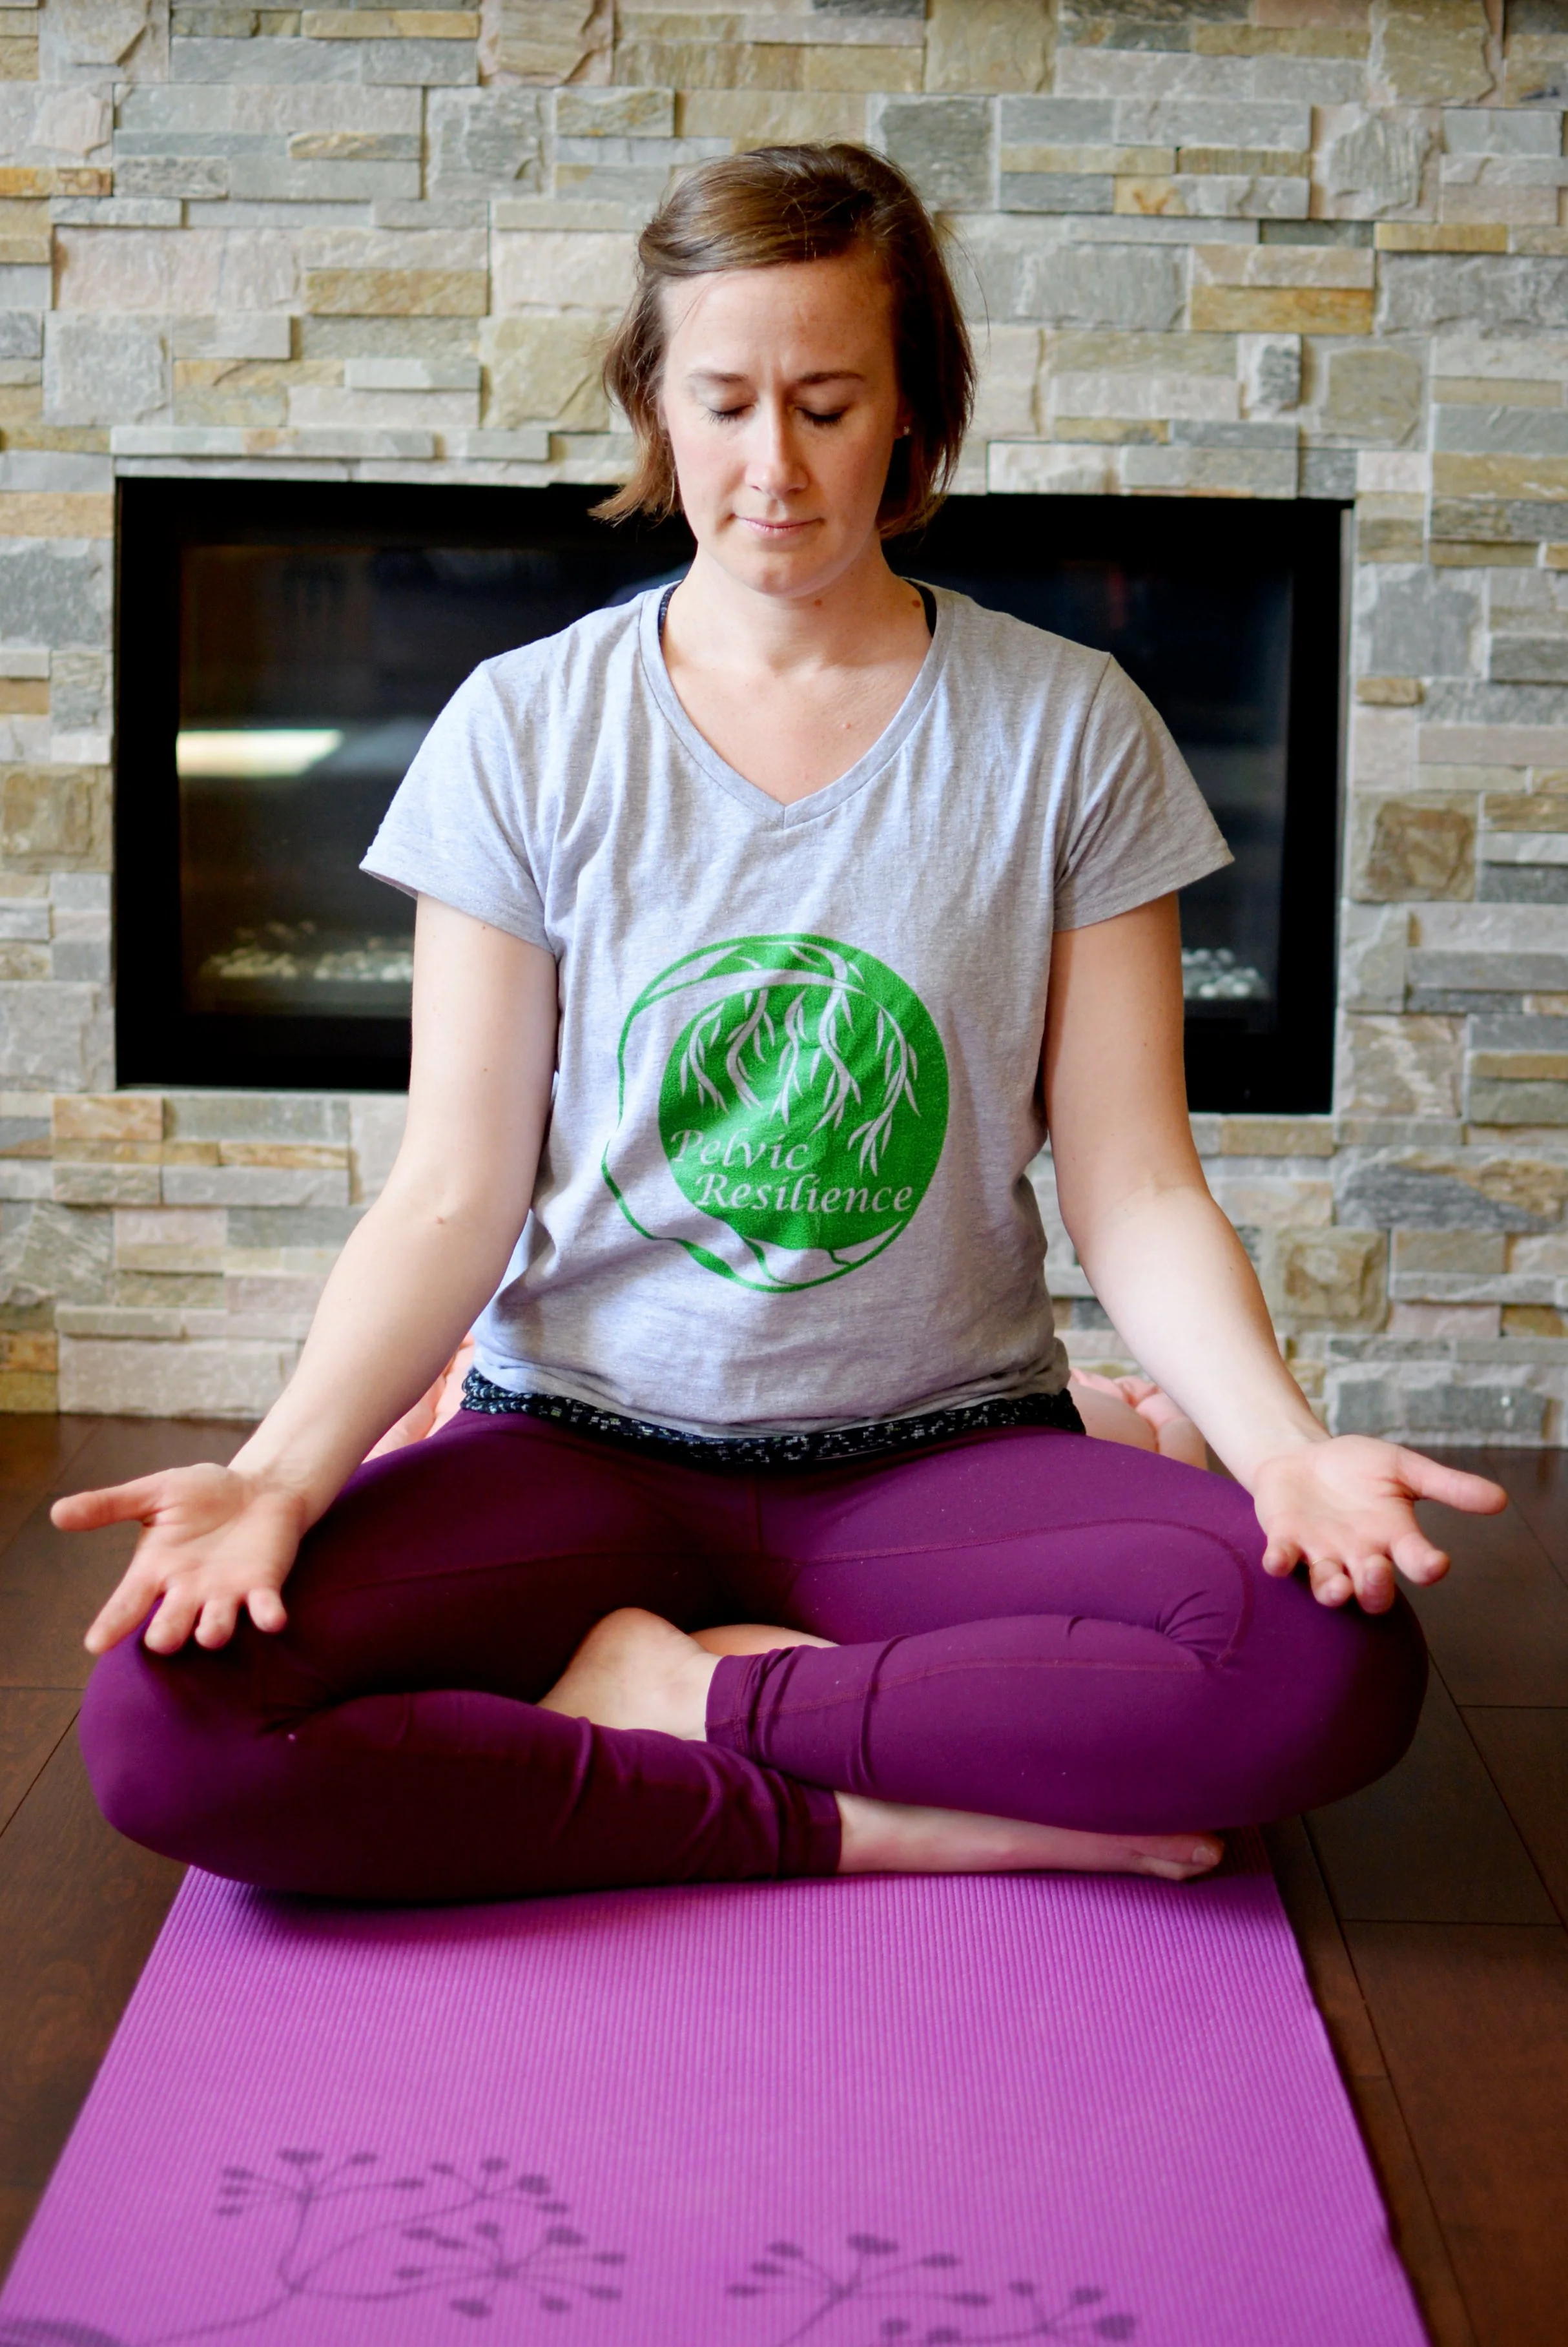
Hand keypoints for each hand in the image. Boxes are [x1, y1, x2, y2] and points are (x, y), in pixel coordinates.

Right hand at [55, 1464, 310, 1656]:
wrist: (260, 1488)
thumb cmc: (204, 1494)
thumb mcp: (155, 1493)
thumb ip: (110, 1505)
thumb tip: (56, 1513)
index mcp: (157, 1571)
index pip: (128, 1604)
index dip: (113, 1624)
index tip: (96, 1644)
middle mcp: (189, 1592)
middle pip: (171, 1625)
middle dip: (167, 1633)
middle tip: (161, 1639)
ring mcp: (227, 1594)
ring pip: (216, 1626)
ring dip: (213, 1630)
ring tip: (209, 1633)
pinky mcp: (263, 1586)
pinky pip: (266, 1608)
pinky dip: (269, 1616)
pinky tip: (273, 1619)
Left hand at [1251, 1436, 1506, 1613]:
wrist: (1300, 1456)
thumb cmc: (1356, 1467)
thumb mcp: (1403, 1467)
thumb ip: (1447, 1485)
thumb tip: (1501, 1500)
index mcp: (1393, 1537)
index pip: (1418, 1561)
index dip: (1427, 1567)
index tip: (1437, 1564)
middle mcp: (1359, 1554)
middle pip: (1373, 1591)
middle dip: (1377, 1587)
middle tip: (1377, 1570)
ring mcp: (1321, 1552)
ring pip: (1329, 1588)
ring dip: (1332, 1590)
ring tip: (1337, 1586)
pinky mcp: (1285, 1542)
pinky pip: (1282, 1563)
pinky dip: (1280, 1563)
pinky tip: (1278, 1561)